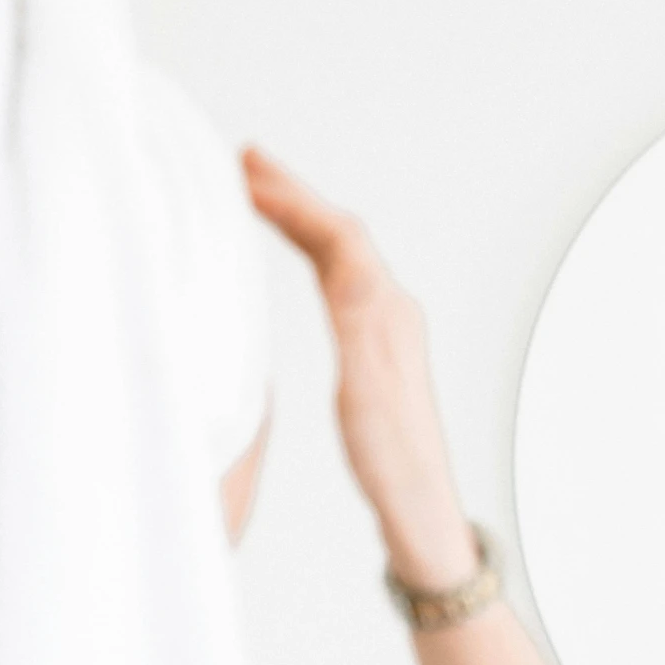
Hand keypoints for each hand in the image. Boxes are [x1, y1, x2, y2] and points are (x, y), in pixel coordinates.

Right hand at [241, 145, 477, 589]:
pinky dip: (310, 252)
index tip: (247, 173)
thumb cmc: (391, 459)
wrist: (419, 504)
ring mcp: (386, 327)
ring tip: (258, 189)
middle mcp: (391, 310)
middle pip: (339, 235)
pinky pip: (339, 280)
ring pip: (340, 254)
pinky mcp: (377, 348)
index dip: (293, 201)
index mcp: (385, 314)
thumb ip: (355, 315)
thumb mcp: (364, 384)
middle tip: (245, 160)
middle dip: (293, 195)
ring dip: (300, 218)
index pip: (338, 237)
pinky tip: (294, 252)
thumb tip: (345, 252)